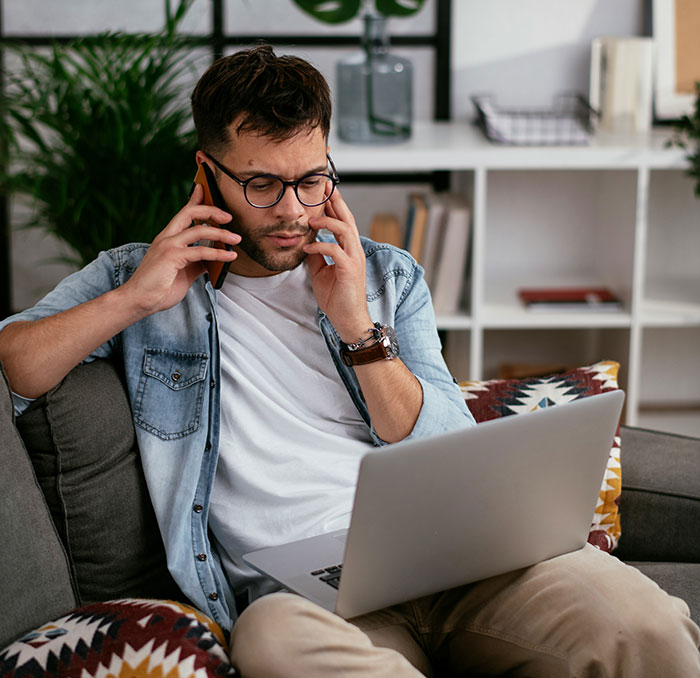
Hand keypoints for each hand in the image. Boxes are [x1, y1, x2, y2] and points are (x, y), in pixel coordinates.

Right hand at [119, 183, 239, 317]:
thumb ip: (197, 262)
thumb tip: (214, 259)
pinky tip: (229, 256)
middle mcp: (166, 237)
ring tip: (237, 239)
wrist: (139, 301)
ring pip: (199, 230)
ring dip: (222, 233)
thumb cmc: (159, 288)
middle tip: (229, 216)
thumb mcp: (184, 272)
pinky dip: (218, 253)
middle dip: (211, 210)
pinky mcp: (172, 257)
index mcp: (167, 238)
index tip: (204, 188)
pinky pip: (200, 250)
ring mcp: (168, 245)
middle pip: (190, 213)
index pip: (183, 213)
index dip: (194, 199)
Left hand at [303, 189, 371, 341]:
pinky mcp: (350, 270)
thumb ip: (316, 255)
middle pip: (347, 219)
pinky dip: (320, 246)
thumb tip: (306, 241)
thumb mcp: (321, 271)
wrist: (347, 319)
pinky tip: (307, 247)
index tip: (324, 190)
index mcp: (349, 250)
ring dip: (327, 222)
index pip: (343, 221)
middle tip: (324, 186)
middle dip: (335, 201)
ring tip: (310, 220)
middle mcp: (355, 250)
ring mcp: (354, 259)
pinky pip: (335, 250)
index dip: (334, 205)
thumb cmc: (337, 298)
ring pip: (345, 230)